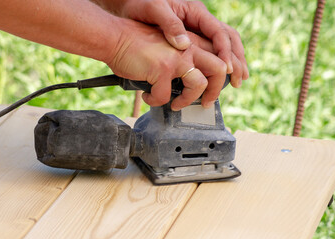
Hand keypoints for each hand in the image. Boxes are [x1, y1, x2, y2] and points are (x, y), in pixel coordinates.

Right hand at [106, 19, 226, 109]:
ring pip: (200, 84)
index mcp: (189, 41)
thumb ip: (178, 58)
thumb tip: (183, 83)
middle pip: (219, 69)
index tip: (211, 89)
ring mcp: (177, 58)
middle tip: (205, 102)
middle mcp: (188, 47)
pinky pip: (165, 96)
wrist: (114, 38)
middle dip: (215, 91)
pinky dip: (155, 101)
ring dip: (189, 100)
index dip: (220, 76)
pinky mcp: (163, 69)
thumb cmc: (133, 44)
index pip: (217, 57)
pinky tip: (147, 96)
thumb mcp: (164, 46)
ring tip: (176, 104)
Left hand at [119, 0, 248, 86]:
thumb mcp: (154, 9)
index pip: (219, 33)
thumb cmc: (140, 4)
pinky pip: (210, 51)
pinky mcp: (190, 39)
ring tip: (237, 82)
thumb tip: (185, 45)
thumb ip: (169, 25)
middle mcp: (200, 20)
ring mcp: (197, 30)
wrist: (129, 5)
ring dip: (232, 63)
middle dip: (236, 60)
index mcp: (195, 12)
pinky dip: (218, 64)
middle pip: (228, 39)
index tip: (227, 70)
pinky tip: (220, 78)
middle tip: (239, 81)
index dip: (225, 52)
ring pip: (223, 45)